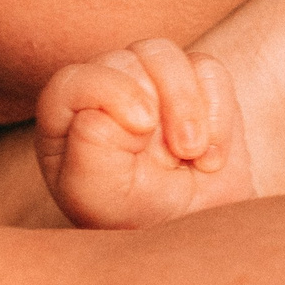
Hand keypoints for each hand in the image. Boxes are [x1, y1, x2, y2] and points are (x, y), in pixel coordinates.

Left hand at [36, 39, 256, 227]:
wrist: (193, 230)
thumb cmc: (133, 215)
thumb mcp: (97, 196)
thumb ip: (87, 150)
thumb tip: (102, 108)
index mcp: (66, 116)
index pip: (73, 81)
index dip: (110, 93)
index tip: (142, 131)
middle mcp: (103, 92)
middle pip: (125, 60)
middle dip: (161, 103)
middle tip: (179, 152)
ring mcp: (148, 85)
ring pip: (163, 54)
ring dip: (187, 102)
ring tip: (194, 151)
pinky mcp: (193, 86)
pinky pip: (208, 69)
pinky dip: (218, 110)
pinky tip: (212, 154)